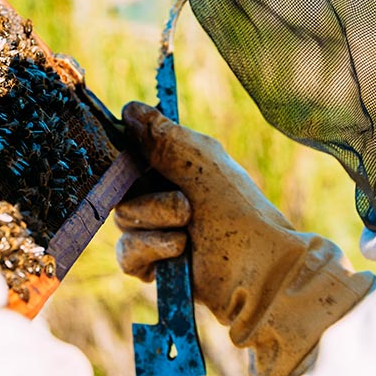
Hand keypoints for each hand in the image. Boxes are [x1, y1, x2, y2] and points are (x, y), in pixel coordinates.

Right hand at [115, 102, 375, 375]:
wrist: (254, 267)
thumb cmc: (235, 208)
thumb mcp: (199, 161)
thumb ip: (162, 135)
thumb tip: (128, 108)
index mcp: (175, 163)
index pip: (132, 148)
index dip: (127, 152)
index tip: (132, 154)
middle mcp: (162, 191)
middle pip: (121, 184)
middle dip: (153, 196)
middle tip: (186, 205)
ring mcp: (154, 227)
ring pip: (123, 216)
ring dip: (157, 220)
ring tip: (189, 228)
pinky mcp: (150, 262)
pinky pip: (126, 251)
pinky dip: (152, 248)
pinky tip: (179, 250)